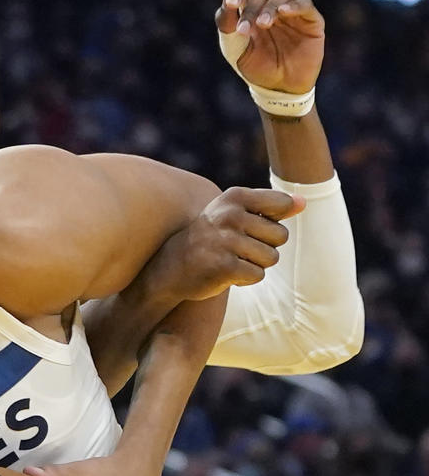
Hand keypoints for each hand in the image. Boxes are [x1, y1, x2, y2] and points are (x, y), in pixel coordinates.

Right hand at [151, 187, 304, 298]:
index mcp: (236, 196)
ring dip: (256, 265)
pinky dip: (245, 279)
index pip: (282, 204)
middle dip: (265, 248)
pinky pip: (257, 275)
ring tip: (233, 261)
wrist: (171, 268)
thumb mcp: (236, 214)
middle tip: (239, 249)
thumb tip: (304, 202)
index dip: (273, 222)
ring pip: (271, 258)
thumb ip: (270, 208)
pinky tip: (227, 274)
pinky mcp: (224, 267)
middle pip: (280, 236)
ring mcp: (226, 241)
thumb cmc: (211, 238)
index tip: (251, 228)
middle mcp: (230, 215)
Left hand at [217, 0, 324, 95]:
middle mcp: (273, 1)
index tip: (232, 4)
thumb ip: (227, 24)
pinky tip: (283, 13)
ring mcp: (293, 9)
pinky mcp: (311, 20)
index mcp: (253, 4)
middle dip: (252, 4)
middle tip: (245, 28)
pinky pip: (305, 4)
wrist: (279, 89)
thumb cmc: (256, 67)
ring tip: (263, 25)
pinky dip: (294, 5)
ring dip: (270, 5)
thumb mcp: (235, 48)